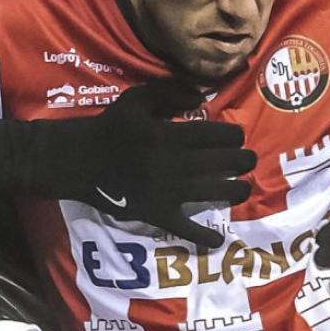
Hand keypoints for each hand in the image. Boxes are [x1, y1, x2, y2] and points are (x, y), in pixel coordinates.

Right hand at [71, 81, 256, 249]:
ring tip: (244, 189)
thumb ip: (170, 91)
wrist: (80, 160)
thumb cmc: (111, 127)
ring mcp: (166, 191)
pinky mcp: (156, 213)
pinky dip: (202, 236)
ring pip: (212, 193)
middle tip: (249, 161)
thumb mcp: (137, 99)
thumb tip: (201, 95)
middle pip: (221, 163)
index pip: (215, 135)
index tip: (238, 138)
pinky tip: (218, 239)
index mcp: (169, 135)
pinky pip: (183, 228)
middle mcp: (173, 164)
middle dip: (242, 162)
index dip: (234, 136)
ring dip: (235, 192)